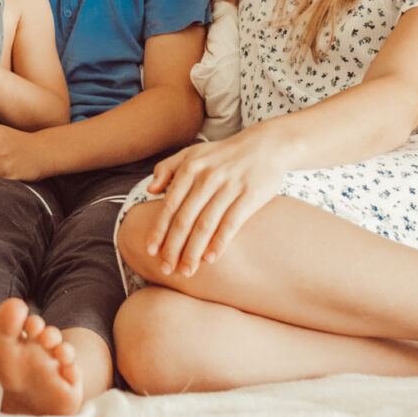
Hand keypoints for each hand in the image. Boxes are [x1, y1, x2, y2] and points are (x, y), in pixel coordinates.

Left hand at [143, 134, 287, 274]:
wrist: (266, 145)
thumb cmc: (224, 154)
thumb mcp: (193, 153)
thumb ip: (167, 168)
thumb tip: (150, 190)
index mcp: (190, 168)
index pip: (169, 205)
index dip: (159, 230)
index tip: (151, 251)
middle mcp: (207, 177)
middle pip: (184, 219)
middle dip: (173, 247)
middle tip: (166, 268)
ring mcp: (229, 186)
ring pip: (205, 225)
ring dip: (193, 251)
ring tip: (186, 270)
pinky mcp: (250, 195)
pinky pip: (231, 223)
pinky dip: (219, 242)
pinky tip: (210, 259)